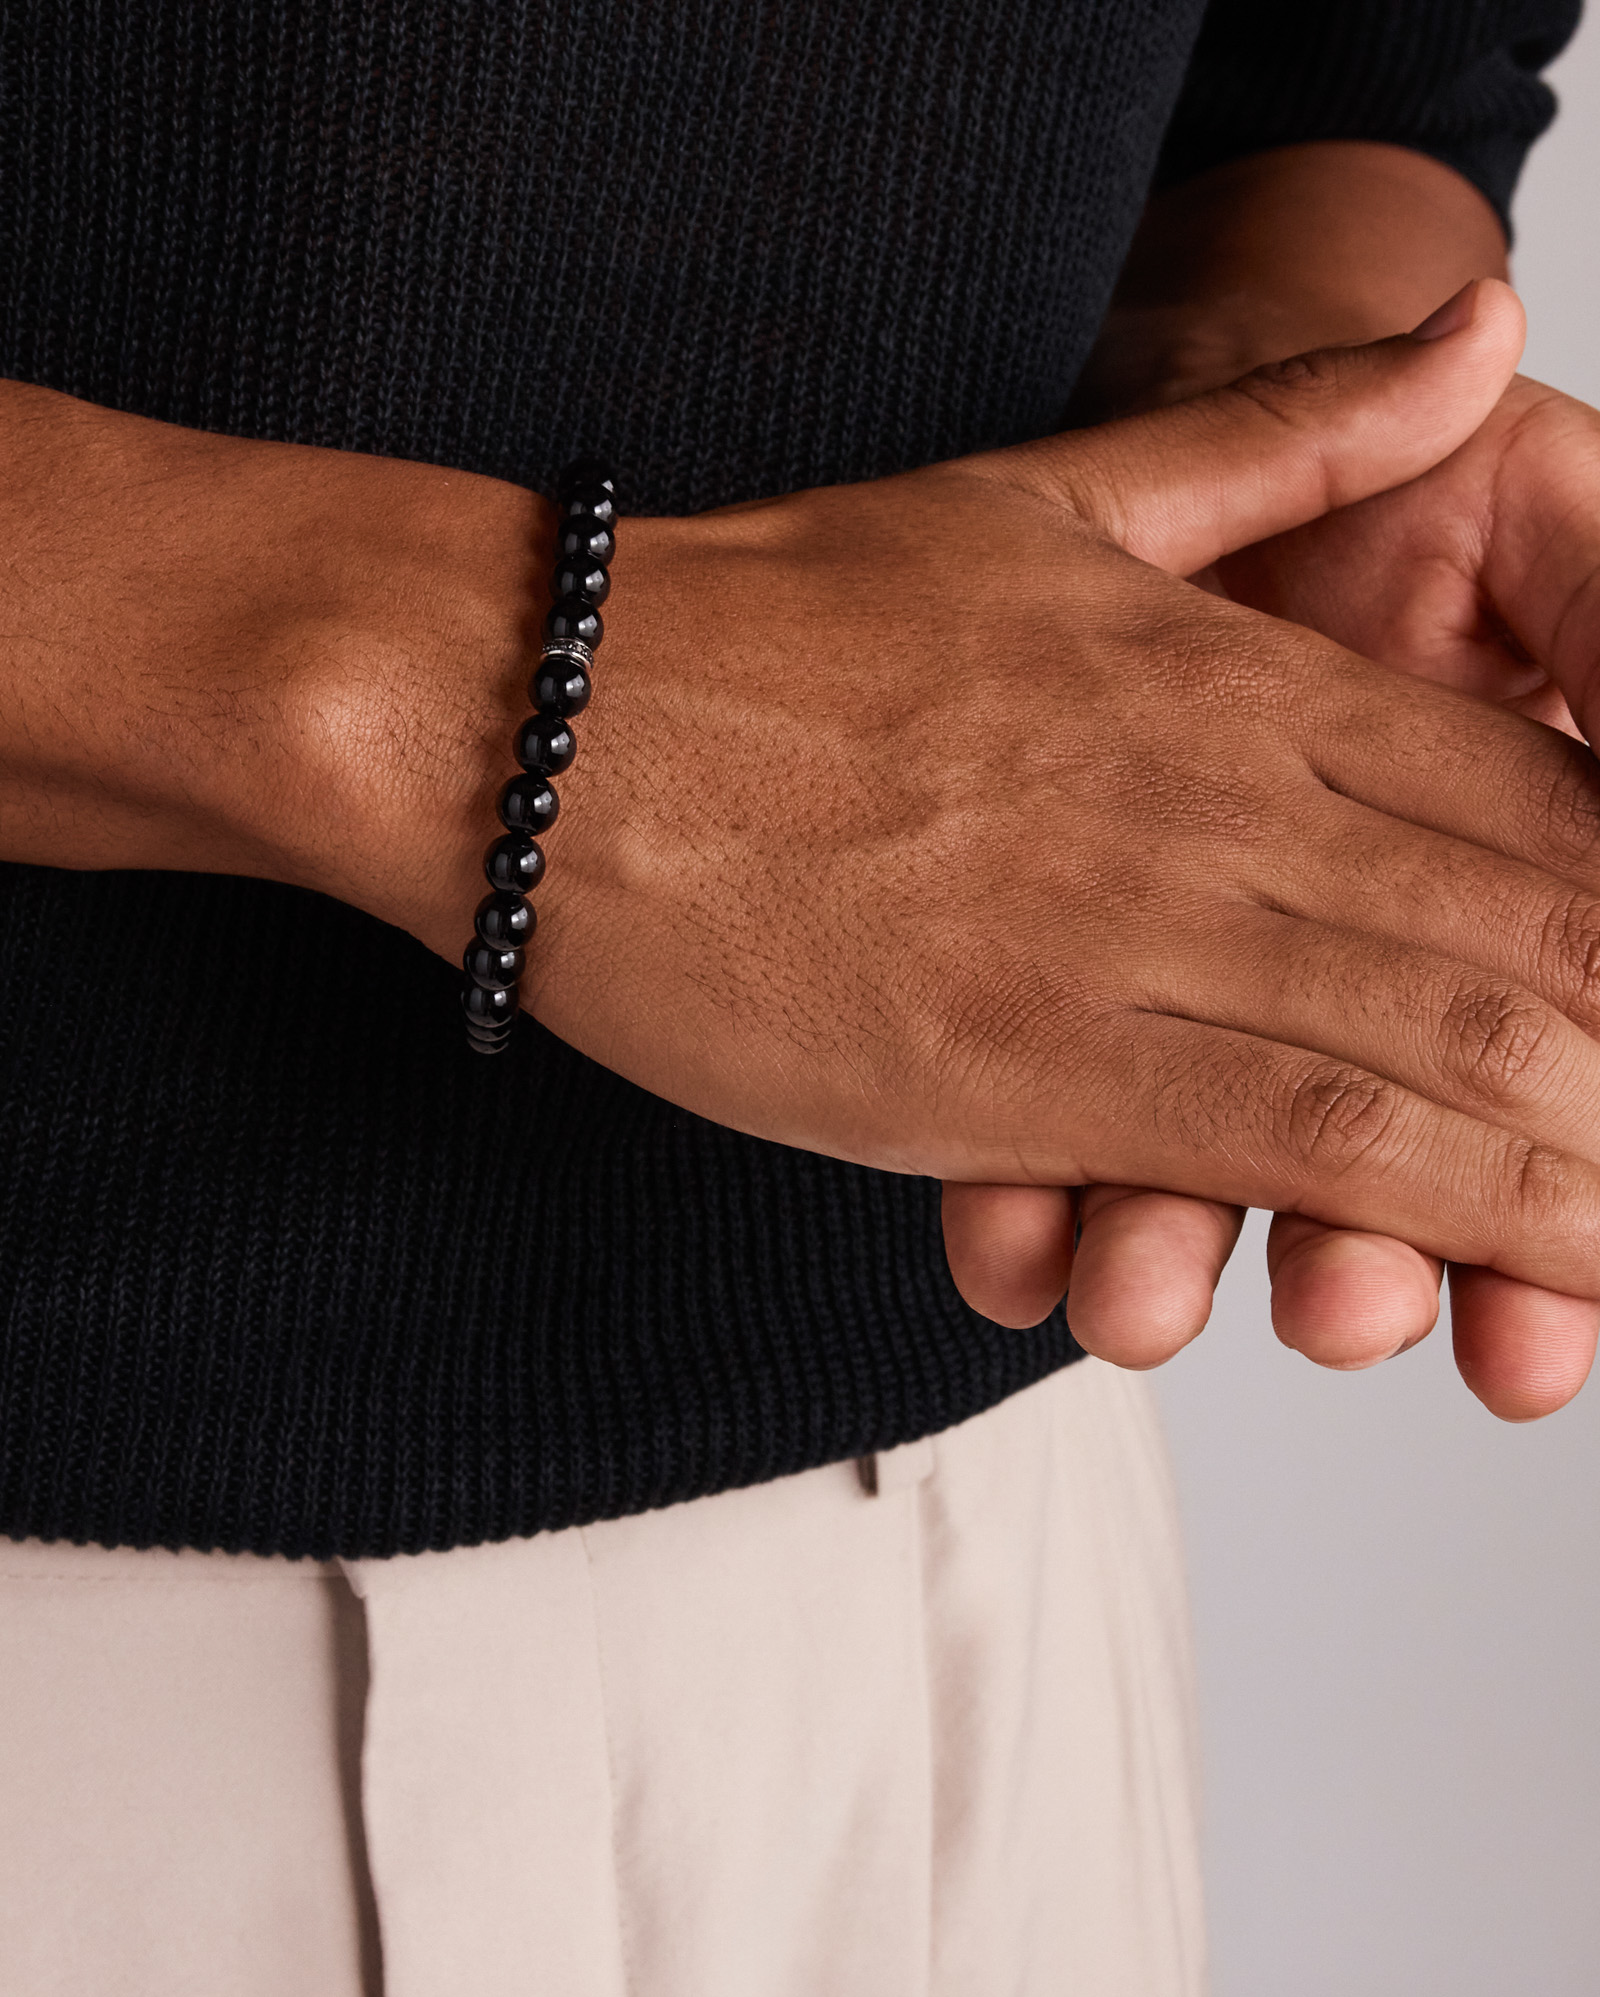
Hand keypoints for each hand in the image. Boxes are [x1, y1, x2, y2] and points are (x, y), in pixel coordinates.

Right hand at [15, 288, 1599, 1353]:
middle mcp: (1214, 787)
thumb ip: (1283, 427)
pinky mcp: (1030, 1062)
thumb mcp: (1047, 489)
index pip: (1520, 783)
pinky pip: (1300, 1136)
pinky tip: (1549, 1258)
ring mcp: (1131, 925)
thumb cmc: (767, 615)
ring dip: (1594, 1147)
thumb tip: (1476, 314)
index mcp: (1225, 657)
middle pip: (1528, 923)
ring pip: (1454, 1041)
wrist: (537, 710)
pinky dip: (1454, 1202)